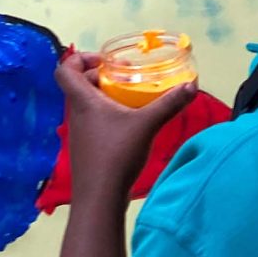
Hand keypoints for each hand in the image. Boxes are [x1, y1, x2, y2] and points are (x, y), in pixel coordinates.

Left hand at [56, 49, 197, 197]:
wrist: (100, 198)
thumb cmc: (116, 155)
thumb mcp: (147, 125)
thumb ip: (169, 104)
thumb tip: (192, 86)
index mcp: (83, 101)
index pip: (65, 70)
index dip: (80, 58)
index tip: (105, 61)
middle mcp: (76, 114)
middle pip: (80, 85)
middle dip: (102, 76)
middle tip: (127, 78)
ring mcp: (80, 133)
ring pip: (87, 104)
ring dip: (106, 97)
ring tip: (131, 99)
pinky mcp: (86, 148)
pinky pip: (94, 121)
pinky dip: (108, 116)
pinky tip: (130, 125)